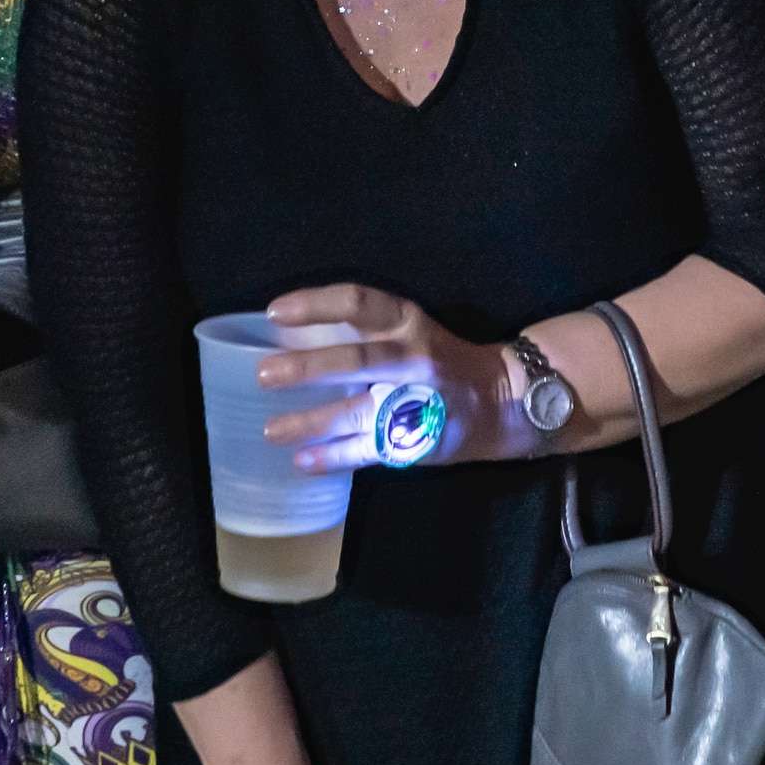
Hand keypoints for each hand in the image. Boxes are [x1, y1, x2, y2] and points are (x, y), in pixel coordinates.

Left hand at [254, 283, 513, 471]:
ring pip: (358, 411)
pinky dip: (334, 457)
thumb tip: (291, 336)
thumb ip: (364, 331)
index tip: (274, 311)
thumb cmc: (440, 359)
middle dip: (308, 367)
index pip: (358, 303)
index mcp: (407, 322)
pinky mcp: (415, 438)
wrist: (501, 401)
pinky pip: (369, 450)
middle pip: (356, 358)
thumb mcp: (410, 329)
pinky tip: (303, 461)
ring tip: (272, 430)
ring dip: (311, 422)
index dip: (315, 304)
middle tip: (264, 374)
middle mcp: (411, 357)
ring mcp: (415, 401)